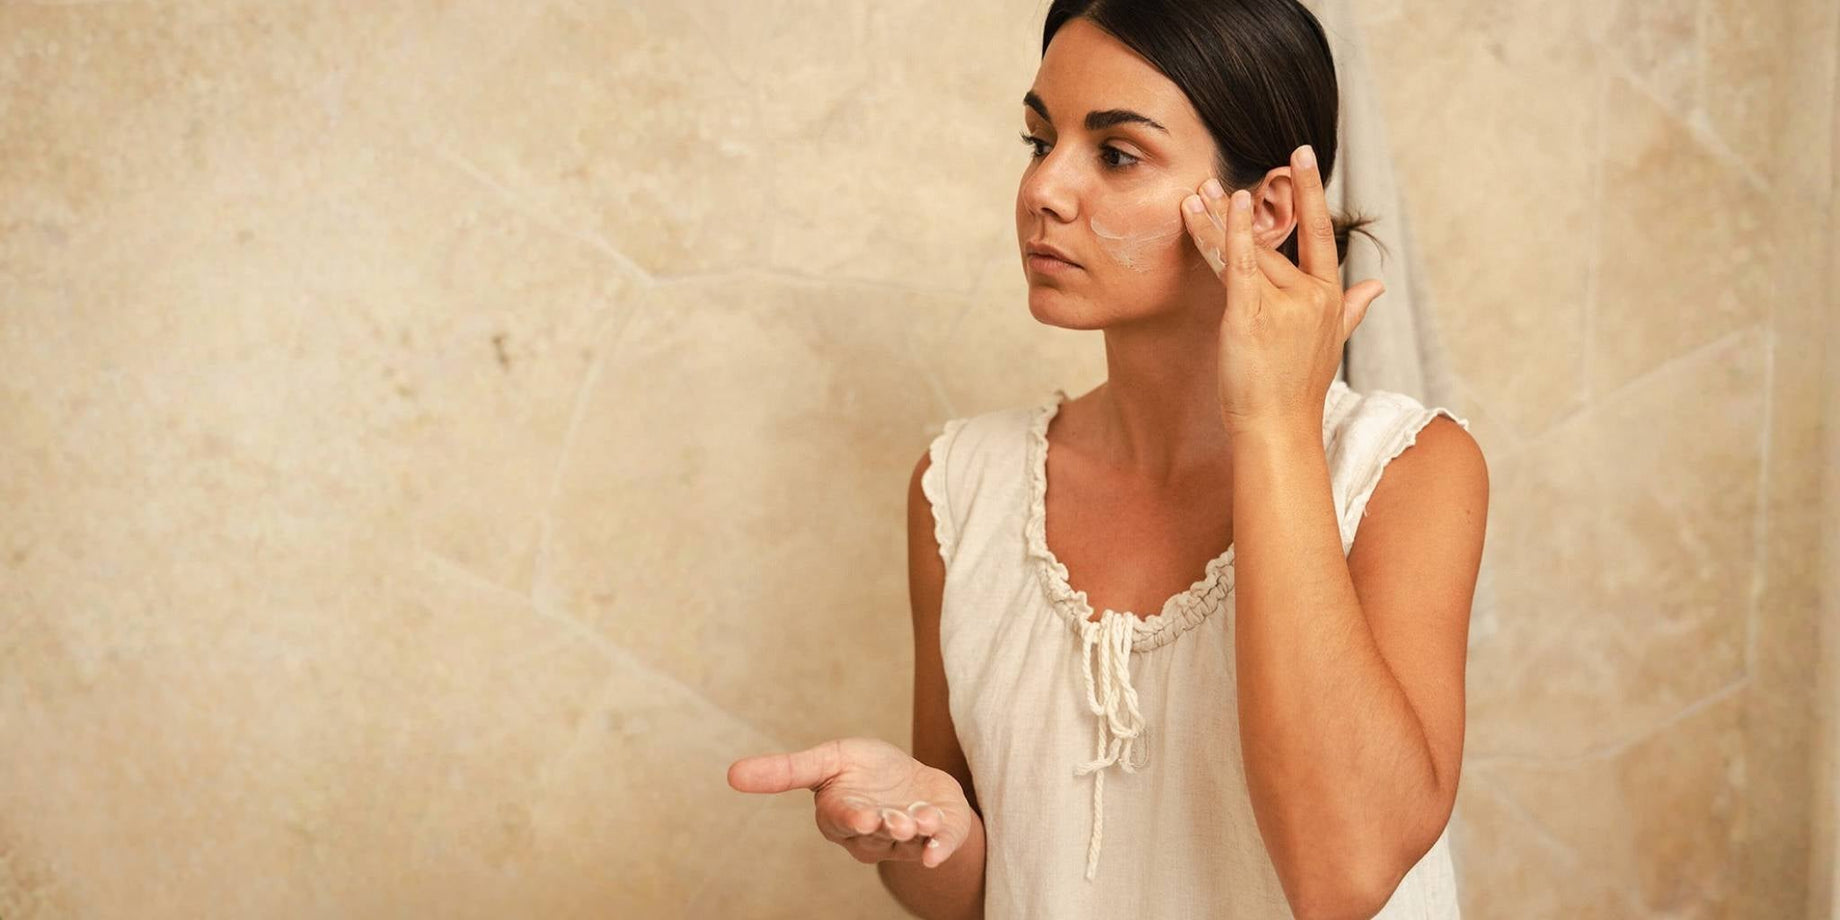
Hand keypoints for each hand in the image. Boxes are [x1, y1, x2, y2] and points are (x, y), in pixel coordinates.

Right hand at [727, 737, 973, 867]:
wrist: (913, 783)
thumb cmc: (864, 770)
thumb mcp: (826, 759)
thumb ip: (785, 770)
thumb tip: (730, 774)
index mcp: (842, 813)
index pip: (844, 818)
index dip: (853, 817)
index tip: (862, 815)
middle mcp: (872, 832)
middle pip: (878, 832)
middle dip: (888, 826)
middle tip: (899, 821)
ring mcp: (904, 838)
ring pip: (908, 840)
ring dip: (916, 831)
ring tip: (923, 819)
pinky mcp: (935, 836)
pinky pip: (937, 846)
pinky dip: (940, 847)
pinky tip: (939, 848)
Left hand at [1179, 144, 1385, 435]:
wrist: (1278, 429)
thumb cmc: (1298, 390)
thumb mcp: (1331, 344)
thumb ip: (1353, 309)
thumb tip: (1378, 285)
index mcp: (1329, 297)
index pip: (1321, 233)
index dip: (1310, 192)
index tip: (1299, 154)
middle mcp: (1310, 296)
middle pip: (1272, 242)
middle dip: (1237, 214)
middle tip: (1212, 182)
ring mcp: (1283, 305)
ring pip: (1249, 251)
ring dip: (1219, 221)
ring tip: (1198, 193)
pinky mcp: (1251, 316)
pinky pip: (1238, 265)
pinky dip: (1229, 234)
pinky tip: (1220, 206)